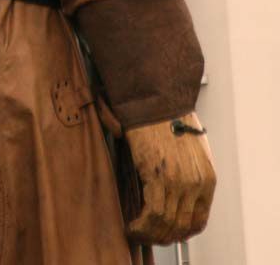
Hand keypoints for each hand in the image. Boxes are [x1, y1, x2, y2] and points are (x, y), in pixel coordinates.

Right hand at [124, 112, 215, 244]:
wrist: (156, 102)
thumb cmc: (168, 120)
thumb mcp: (189, 151)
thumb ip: (187, 174)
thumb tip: (173, 193)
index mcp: (207, 178)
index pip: (198, 221)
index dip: (180, 232)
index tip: (165, 233)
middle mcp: (196, 183)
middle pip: (181, 226)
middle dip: (162, 236)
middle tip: (146, 236)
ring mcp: (178, 181)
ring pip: (166, 223)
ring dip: (149, 234)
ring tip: (135, 232)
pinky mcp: (158, 176)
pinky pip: (152, 213)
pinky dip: (141, 225)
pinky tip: (132, 225)